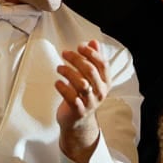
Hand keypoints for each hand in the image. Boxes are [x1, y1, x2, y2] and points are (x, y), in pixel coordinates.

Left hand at [55, 39, 106, 162]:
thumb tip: (93, 41)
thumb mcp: (91, 77)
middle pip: (90, 71)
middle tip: (65, 53)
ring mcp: (90, 102)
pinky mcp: (79, 111)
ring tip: (59, 68)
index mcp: (105, 82)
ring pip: (82, 84)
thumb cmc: (83, 95)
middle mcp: (100, 92)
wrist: (78, 121)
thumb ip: (93, 59)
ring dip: (69, 72)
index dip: (92, 53)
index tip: (80, 46)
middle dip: (77, 59)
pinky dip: (63, 88)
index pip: (103, 64)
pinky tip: (57, 82)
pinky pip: (71, 98)